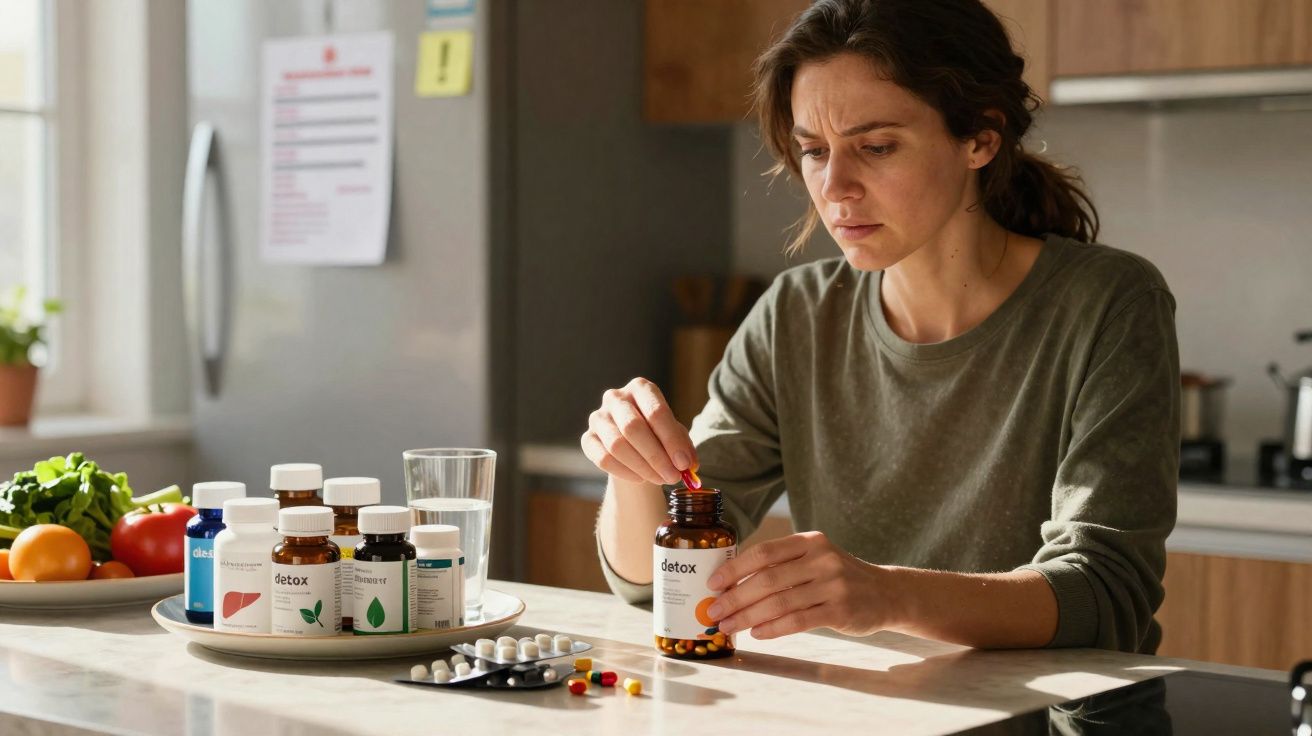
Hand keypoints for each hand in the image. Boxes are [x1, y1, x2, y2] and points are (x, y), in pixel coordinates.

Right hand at [580, 377, 696, 485]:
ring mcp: (598, 417)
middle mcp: (616, 398)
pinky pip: (603, 459)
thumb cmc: (658, 434)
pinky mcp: (588, 438)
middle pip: (633, 427)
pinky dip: (625, 472)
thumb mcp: (675, 435)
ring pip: (617, 445)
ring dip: (642, 467)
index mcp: (640, 388)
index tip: (684, 464)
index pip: (656, 412)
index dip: (671, 440)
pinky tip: (641, 479)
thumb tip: (688, 464)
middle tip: (673, 476)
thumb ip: (683, 447)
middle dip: (656, 456)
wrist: (633, 443)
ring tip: (660, 479)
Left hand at [706, 531, 894, 638]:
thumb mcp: (816, 558)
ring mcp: (833, 585)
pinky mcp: (840, 610)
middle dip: (735, 598)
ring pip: (779, 603)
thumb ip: (783, 565)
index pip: (764, 552)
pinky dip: (773, 628)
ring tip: (729, 626)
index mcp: (810, 541)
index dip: (735, 568)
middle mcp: (822, 559)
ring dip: (748, 617)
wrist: (886, 593)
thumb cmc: (840, 576)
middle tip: (714, 611)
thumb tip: (733, 583)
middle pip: (767, 580)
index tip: (713, 583)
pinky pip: (797, 621)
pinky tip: (757, 633)